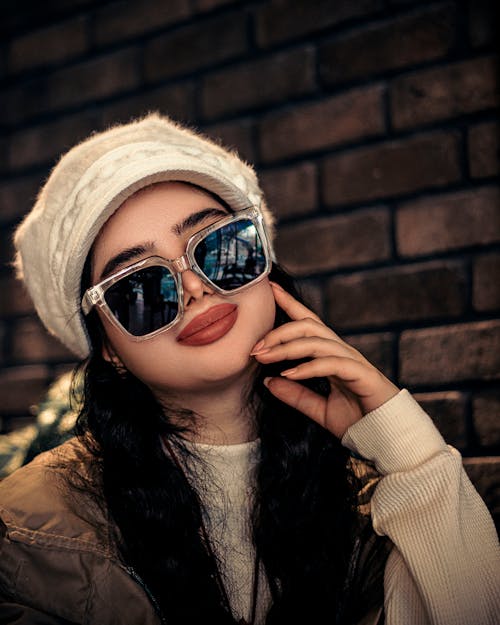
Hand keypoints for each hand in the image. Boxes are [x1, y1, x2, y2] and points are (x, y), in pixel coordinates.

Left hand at [250, 282, 399, 438]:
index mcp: (333, 355)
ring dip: (287, 348)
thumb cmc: (359, 423)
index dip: (290, 304)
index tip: (271, 288)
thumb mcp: (319, 410)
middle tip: (255, 347)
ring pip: (317, 342)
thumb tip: (268, 382)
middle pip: (308, 326)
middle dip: (279, 332)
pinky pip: (332, 364)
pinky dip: (308, 368)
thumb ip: (297, 396)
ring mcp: (354, 362)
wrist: (389, 440)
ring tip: (264, 358)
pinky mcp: (363, 375)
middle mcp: (343, 352)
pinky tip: (289, 374)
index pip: (309, 323)